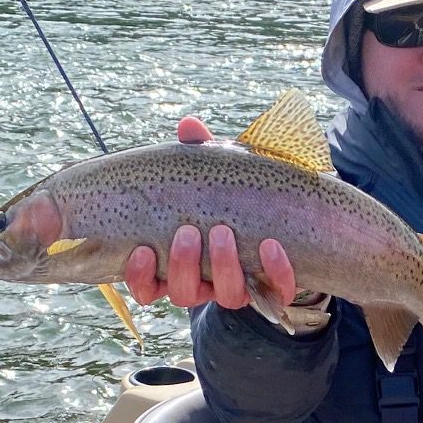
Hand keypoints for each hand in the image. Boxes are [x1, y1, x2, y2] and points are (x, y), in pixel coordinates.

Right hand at [122, 116, 297, 310]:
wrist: (281, 219)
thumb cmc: (229, 199)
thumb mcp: (212, 177)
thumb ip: (198, 155)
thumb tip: (189, 125)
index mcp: (178, 264)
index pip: (148, 286)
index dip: (141, 277)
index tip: (142, 251)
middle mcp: (204, 284)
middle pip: (184, 293)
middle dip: (183, 265)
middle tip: (188, 232)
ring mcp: (238, 287)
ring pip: (226, 296)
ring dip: (222, 266)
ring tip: (223, 231)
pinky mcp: (274, 288)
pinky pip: (276, 291)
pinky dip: (275, 270)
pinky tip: (272, 245)